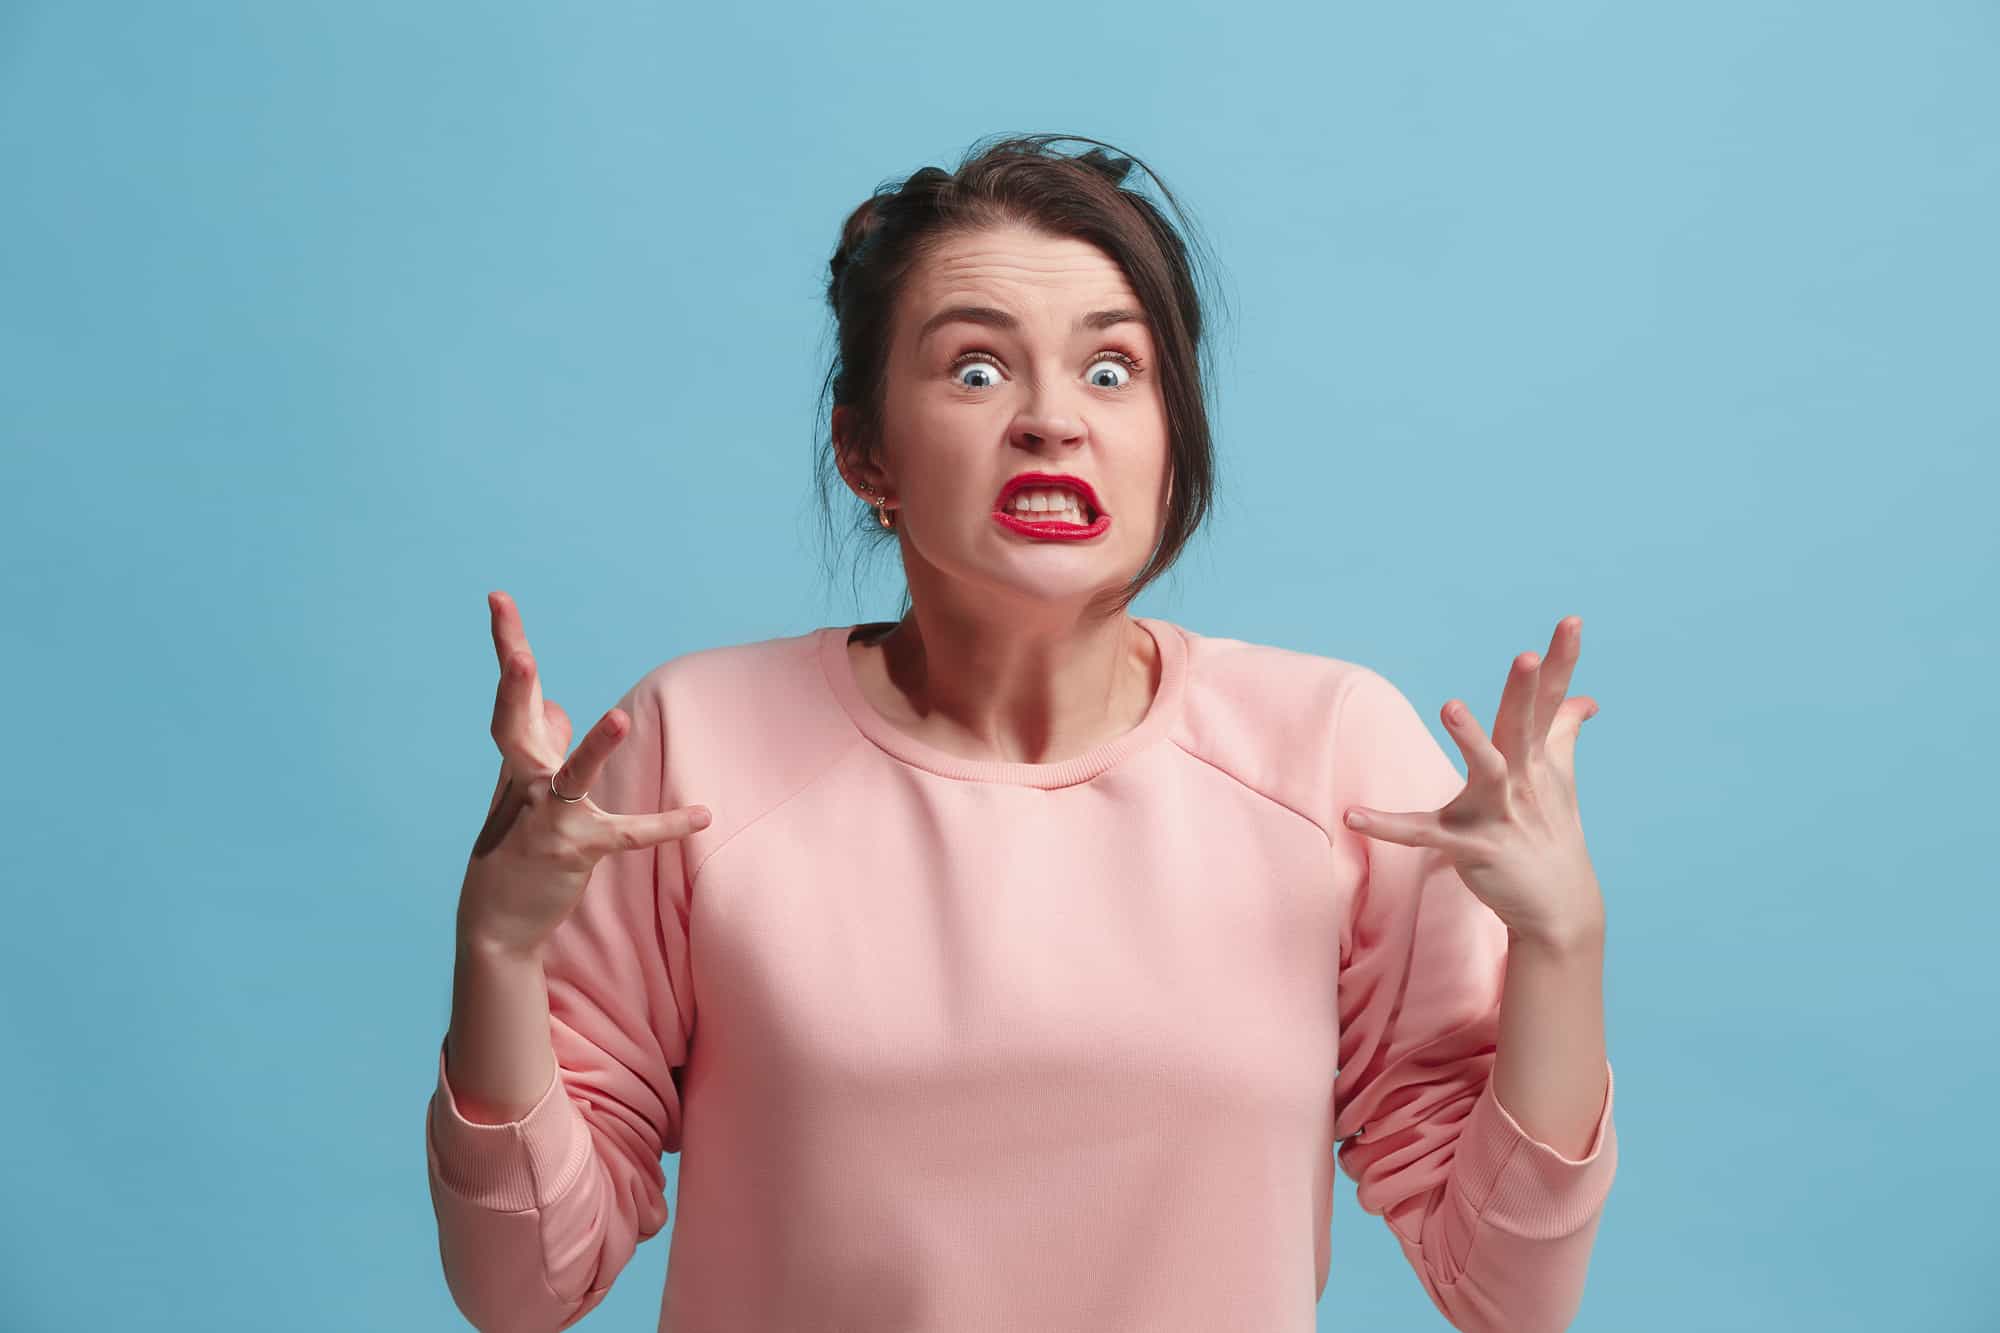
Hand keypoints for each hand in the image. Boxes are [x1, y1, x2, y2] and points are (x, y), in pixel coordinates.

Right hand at [458, 590, 711, 958]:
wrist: (496, 920)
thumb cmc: (512, 845)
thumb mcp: (522, 790)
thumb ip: (542, 744)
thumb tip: (558, 707)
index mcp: (516, 759)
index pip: (510, 694)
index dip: (506, 643)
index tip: (498, 597)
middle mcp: (523, 781)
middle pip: (514, 724)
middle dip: (515, 687)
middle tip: (518, 654)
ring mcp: (546, 816)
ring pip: (571, 777)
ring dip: (594, 748)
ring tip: (619, 718)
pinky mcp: (574, 849)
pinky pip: (625, 835)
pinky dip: (664, 826)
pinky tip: (700, 816)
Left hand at [1343, 615, 1604, 947]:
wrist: (1559, 907)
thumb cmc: (1553, 833)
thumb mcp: (1560, 780)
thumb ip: (1563, 733)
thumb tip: (1585, 697)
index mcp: (1539, 759)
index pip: (1551, 702)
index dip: (1561, 660)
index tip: (1570, 620)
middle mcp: (1524, 781)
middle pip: (1524, 727)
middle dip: (1525, 692)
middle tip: (1526, 656)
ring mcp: (1501, 816)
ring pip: (1488, 772)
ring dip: (1471, 740)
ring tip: (1450, 706)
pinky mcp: (1474, 849)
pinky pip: (1424, 836)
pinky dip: (1388, 827)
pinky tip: (1352, 815)